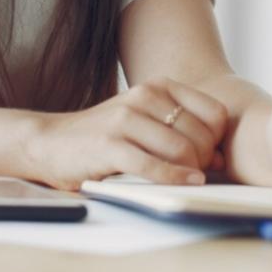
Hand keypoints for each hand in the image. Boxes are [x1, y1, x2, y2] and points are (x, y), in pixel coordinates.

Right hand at [28, 78, 228, 190]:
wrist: (53, 142)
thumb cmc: (106, 136)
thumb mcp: (146, 121)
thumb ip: (182, 131)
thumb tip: (219, 157)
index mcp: (159, 86)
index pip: (215, 113)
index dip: (218, 140)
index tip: (210, 156)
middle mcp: (144, 96)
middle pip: (200, 135)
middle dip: (205, 160)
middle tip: (197, 173)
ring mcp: (126, 118)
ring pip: (181, 149)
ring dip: (191, 171)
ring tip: (187, 180)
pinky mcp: (110, 145)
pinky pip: (154, 165)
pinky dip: (174, 179)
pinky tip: (185, 184)